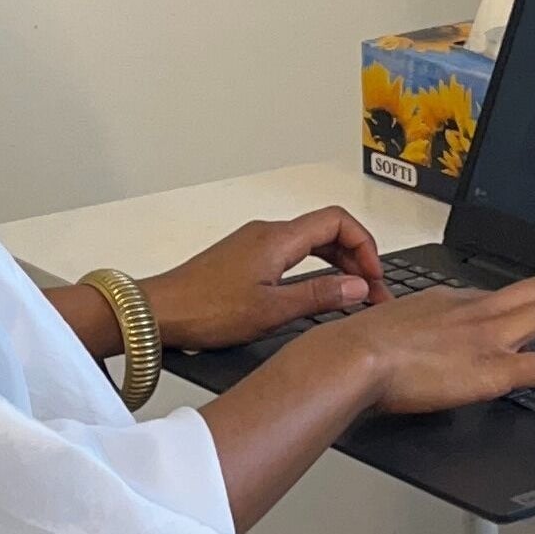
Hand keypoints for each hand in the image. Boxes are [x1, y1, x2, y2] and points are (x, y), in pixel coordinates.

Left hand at [140, 207, 392, 350]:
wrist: (160, 311)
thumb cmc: (206, 311)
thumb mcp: (271, 311)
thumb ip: (319, 297)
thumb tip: (359, 287)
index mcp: (278, 238)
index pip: (337, 222)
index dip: (364, 245)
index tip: (374, 277)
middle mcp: (267, 233)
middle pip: (327, 230)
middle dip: (355, 257)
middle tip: (371, 292)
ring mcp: (254, 243)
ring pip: (309, 242)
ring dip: (335, 264)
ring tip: (351, 295)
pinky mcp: (244, 257)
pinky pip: (291, 252)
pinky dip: (313, 268)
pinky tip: (316, 292)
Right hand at [303, 276, 534, 415]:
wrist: (353, 357)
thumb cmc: (360, 347)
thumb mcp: (393, 325)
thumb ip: (416, 330)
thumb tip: (418, 344)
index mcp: (453, 300)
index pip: (507, 295)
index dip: (534, 307)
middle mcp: (477, 309)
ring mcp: (488, 336)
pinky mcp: (493, 367)